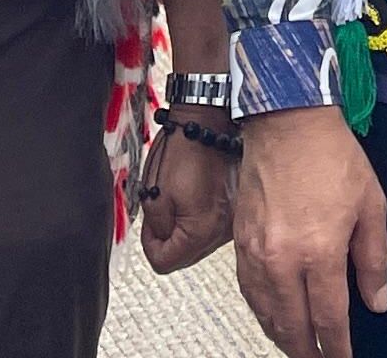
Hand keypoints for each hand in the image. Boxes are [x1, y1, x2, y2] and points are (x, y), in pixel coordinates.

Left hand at [141, 125, 236, 276]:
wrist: (208, 122)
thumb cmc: (183, 150)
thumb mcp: (154, 195)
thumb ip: (156, 230)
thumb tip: (161, 244)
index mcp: (201, 231)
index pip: (165, 262)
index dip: (149, 244)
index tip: (149, 225)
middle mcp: (222, 231)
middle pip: (184, 257)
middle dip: (167, 238)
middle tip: (161, 211)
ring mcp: (232, 221)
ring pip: (198, 244)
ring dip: (184, 229)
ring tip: (179, 199)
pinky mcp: (236, 209)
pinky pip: (211, 229)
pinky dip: (199, 220)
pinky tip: (195, 197)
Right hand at [230, 108, 386, 357]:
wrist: (286, 122)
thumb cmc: (333, 157)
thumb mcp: (371, 205)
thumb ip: (374, 259)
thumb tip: (378, 301)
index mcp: (319, 252)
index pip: (328, 318)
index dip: (337, 346)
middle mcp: (282, 260)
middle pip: (292, 326)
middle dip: (307, 351)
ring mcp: (256, 253)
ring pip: (266, 313)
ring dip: (282, 336)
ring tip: (299, 347)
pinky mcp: (238, 243)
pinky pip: (249, 291)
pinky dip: (262, 311)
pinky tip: (273, 316)